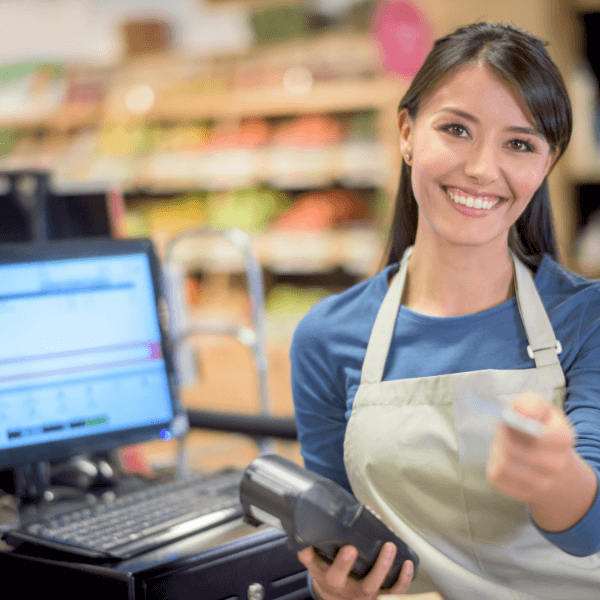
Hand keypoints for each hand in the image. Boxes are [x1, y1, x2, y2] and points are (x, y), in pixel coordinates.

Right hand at [297, 543, 413, 599]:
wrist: (335, 599)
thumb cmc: (327, 574)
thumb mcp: (313, 564)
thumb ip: (307, 549)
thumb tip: (301, 527)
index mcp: (331, 580)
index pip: (333, 573)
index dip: (341, 563)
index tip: (348, 547)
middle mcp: (348, 590)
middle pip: (357, 582)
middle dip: (364, 565)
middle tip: (367, 547)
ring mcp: (366, 595)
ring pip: (377, 587)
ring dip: (386, 567)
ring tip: (391, 546)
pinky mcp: (380, 597)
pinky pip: (395, 592)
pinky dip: (404, 579)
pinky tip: (408, 563)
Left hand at [486, 391, 575, 505]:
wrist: (554, 466)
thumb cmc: (542, 430)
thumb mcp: (539, 409)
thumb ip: (529, 404)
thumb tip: (519, 411)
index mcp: (563, 438)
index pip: (539, 435)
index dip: (517, 424)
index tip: (510, 418)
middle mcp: (557, 465)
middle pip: (514, 449)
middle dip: (502, 436)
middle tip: (502, 428)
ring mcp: (541, 483)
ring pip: (504, 464)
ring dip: (497, 449)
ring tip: (503, 443)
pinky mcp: (522, 492)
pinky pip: (497, 476)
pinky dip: (494, 463)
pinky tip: (503, 458)